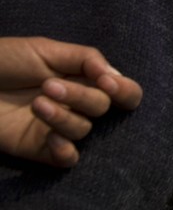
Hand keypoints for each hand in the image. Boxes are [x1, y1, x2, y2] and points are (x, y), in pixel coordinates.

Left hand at [0, 36, 144, 166]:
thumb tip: (114, 76)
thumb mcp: (46, 50)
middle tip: (49, 86)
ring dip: (63, 117)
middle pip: (103, 108)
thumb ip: (85, 59)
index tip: (106, 82)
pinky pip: (67, 159)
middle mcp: (77, 105)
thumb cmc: (4, 60)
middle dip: (81, 97)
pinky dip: (65, 151)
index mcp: (84, 80)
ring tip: (36, 103)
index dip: (124, 90)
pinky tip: (52, 138)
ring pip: (83, 130)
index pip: (123, 92)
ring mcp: (58, 127)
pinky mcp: (38, 148)